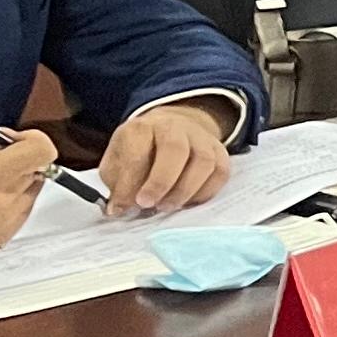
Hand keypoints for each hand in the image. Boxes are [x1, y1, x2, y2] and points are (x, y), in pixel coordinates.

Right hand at [0, 106, 53, 246]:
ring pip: (32, 188)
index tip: (13, 140)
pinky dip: (8, 199)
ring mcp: (2, 221)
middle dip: (16, 158)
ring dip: (13, 179)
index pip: (43, 151)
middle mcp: (1, 200)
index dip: (29, 140)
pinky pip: (23, 209)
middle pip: (37, 167)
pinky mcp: (0, 235)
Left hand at [96, 95, 237, 217]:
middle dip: (161, 182)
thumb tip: (121, 210)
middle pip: (175, 150)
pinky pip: (220, 173)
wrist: (168, 130)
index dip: (129, 182)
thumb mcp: (117, 163)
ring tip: (167, 207)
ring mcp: (201, 138)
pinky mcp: (220, 151)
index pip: (138, 153)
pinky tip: (187, 203)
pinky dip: (204, 193)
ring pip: (203, 161)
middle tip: (148, 205)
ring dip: (185, 190)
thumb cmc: (138, 152)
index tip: (122, 206)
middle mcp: (174, 127)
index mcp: (142, 128)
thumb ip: (118, 185)